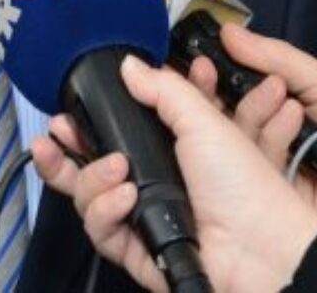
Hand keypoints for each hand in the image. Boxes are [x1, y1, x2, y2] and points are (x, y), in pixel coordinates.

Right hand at [33, 56, 316, 292]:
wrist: (261, 246)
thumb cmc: (246, 184)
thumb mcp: (205, 119)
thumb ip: (163, 89)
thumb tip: (129, 67)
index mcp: (172, 149)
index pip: (119, 132)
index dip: (88, 123)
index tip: (66, 112)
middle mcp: (155, 182)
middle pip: (92, 168)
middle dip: (67, 153)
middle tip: (55, 137)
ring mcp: (145, 217)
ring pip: (90, 198)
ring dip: (93, 179)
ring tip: (117, 169)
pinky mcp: (140, 249)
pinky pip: (103, 231)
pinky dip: (106, 212)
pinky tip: (124, 198)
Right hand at [183, 54, 316, 219]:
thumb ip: (275, 58)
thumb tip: (229, 32)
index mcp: (278, 107)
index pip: (232, 94)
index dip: (211, 79)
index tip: (195, 61)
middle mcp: (271, 138)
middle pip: (227, 122)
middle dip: (215, 97)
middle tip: (206, 74)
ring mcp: (275, 169)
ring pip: (240, 146)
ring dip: (251, 116)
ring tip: (281, 99)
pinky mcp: (283, 197)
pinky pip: (260, 172)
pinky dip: (268, 147)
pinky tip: (289, 125)